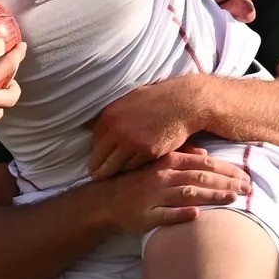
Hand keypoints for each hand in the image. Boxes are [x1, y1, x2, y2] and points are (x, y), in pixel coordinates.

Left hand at [88, 75, 207, 178]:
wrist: (184, 102)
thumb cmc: (158, 100)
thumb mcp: (129, 101)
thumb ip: (114, 116)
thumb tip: (94, 124)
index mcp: (110, 115)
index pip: (95, 141)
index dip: (96, 153)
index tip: (96, 162)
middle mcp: (117, 129)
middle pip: (100, 157)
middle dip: (98, 169)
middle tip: (96, 177)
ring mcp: (132, 141)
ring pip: (117, 165)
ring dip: (115, 171)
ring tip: (112, 178)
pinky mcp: (148, 151)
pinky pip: (135, 166)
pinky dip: (134, 168)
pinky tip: (133, 170)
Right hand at [105, 147, 252, 233]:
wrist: (107, 200)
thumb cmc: (138, 182)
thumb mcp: (158, 163)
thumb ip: (181, 156)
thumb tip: (205, 153)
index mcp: (169, 162)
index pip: (204, 164)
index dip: (227, 170)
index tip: (246, 176)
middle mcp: (163, 177)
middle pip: (200, 177)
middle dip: (226, 183)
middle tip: (248, 189)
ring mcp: (155, 196)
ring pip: (187, 194)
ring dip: (211, 196)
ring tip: (232, 199)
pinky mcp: (146, 216)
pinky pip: (165, 215)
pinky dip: (181, 214)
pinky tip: (197, 215)